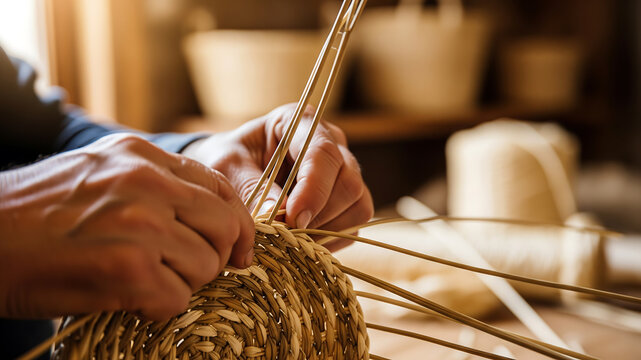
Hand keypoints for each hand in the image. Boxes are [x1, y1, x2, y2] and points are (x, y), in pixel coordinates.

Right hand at [0, 134, 253, 319]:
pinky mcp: (128, 268)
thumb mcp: (99, 172)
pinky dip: (160, 307)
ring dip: (184, 284)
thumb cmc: (36, 213)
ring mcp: (140, 224)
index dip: (237, 222)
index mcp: (142, 156)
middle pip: (226, 225)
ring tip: (146, 281)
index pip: (218, 185)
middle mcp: (147, 183)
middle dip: (219, 256)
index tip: (239, 247)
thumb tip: (206, 214)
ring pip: (207, 266)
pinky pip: (178, 298)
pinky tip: (131, 298)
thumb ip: (154, 184)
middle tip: (193, 271)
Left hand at [182, 104, 373, 250]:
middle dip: (320, 213)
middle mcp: (332, 144)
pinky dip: (329, 240)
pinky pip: (353, 226)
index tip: (294, 218)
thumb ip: (253, 186)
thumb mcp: (228, 167)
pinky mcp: (346, 201)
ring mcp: (344, 172)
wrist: (231, 172)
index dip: (314, 189)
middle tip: (286, 232)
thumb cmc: (228, 160)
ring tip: (291, 236)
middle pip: (349, 182)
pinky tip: (300, 241)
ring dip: (326, 229)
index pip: (324, 152)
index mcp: (301, 123)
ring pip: (358, 205)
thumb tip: (280, 214)